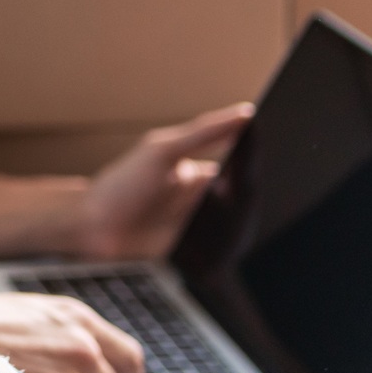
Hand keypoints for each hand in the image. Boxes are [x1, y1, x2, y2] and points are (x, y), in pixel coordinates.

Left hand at [67, 103, 251, 259]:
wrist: (90, 230)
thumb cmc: (120, 186)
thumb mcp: (161, 151)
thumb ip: (203, 133)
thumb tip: (245, 114)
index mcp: (203, 176)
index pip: (243, 169)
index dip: (258, 163)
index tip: (281, 155)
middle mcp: (208, 203)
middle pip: (247, 201)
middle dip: (254, 197)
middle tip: (255, 193)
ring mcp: (204, 232)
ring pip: (241, 229)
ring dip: (243, 224)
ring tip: (236, 216)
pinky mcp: (198, 258)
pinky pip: (224, 254)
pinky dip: (229, 248)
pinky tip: (228, 241)